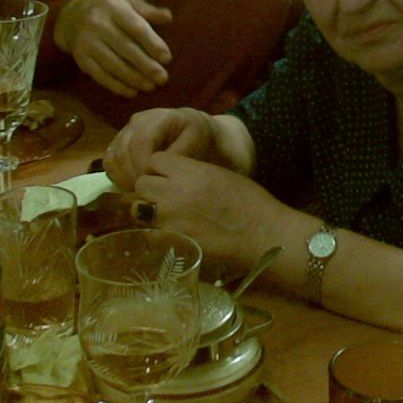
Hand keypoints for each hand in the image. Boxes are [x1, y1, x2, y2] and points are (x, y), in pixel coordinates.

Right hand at [53, 0, 172, 96]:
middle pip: (125, 48)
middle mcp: (97, 24)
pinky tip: (132, 92)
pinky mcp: (81, 58)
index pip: (135, 27)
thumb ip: (148, 11)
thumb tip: (168, 17)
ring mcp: (87, 42)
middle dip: (145, 65)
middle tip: (163, 78)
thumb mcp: (128, 2)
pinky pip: (100, 75)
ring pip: (113, 64)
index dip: (152, 43)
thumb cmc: (110, 11)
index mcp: (113, 7)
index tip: (167, 58)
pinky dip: (116, 85)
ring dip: (133, 78)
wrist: (72, 18)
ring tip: (151, 87)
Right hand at [102, 107, 217, 189]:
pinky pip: (109, 161)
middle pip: (123, 151)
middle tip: (146, 192)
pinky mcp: (119, 142)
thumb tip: (156, 170)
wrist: (193, 130)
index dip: (142, 165)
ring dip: (123, 177)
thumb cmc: (196, 136)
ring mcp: (126, 130)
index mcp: (158, 117)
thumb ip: (177, 155)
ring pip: (113, 157)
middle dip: (133, 175)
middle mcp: (137, 121)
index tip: (153, 183)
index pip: (141, 142)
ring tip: (140, 190)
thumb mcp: (195, 143)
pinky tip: (131, 184)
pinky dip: (117, 175)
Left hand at [133, 154, 286, 269]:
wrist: (262, 234)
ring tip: (168, 216)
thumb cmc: (250, 201)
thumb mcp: (220, 174)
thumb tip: (175, 175)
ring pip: (140, 209)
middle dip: (151, 189)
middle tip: (165, 197)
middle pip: (142, 184)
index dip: (160, 168)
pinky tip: (174, 233)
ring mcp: (170, 218)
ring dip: (150, 210)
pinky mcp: (172, 241)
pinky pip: (151, 233)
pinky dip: (158, 233)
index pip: (155, 160)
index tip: (168, 176)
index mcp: (189, 171)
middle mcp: (173, 192)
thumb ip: (193, 173)